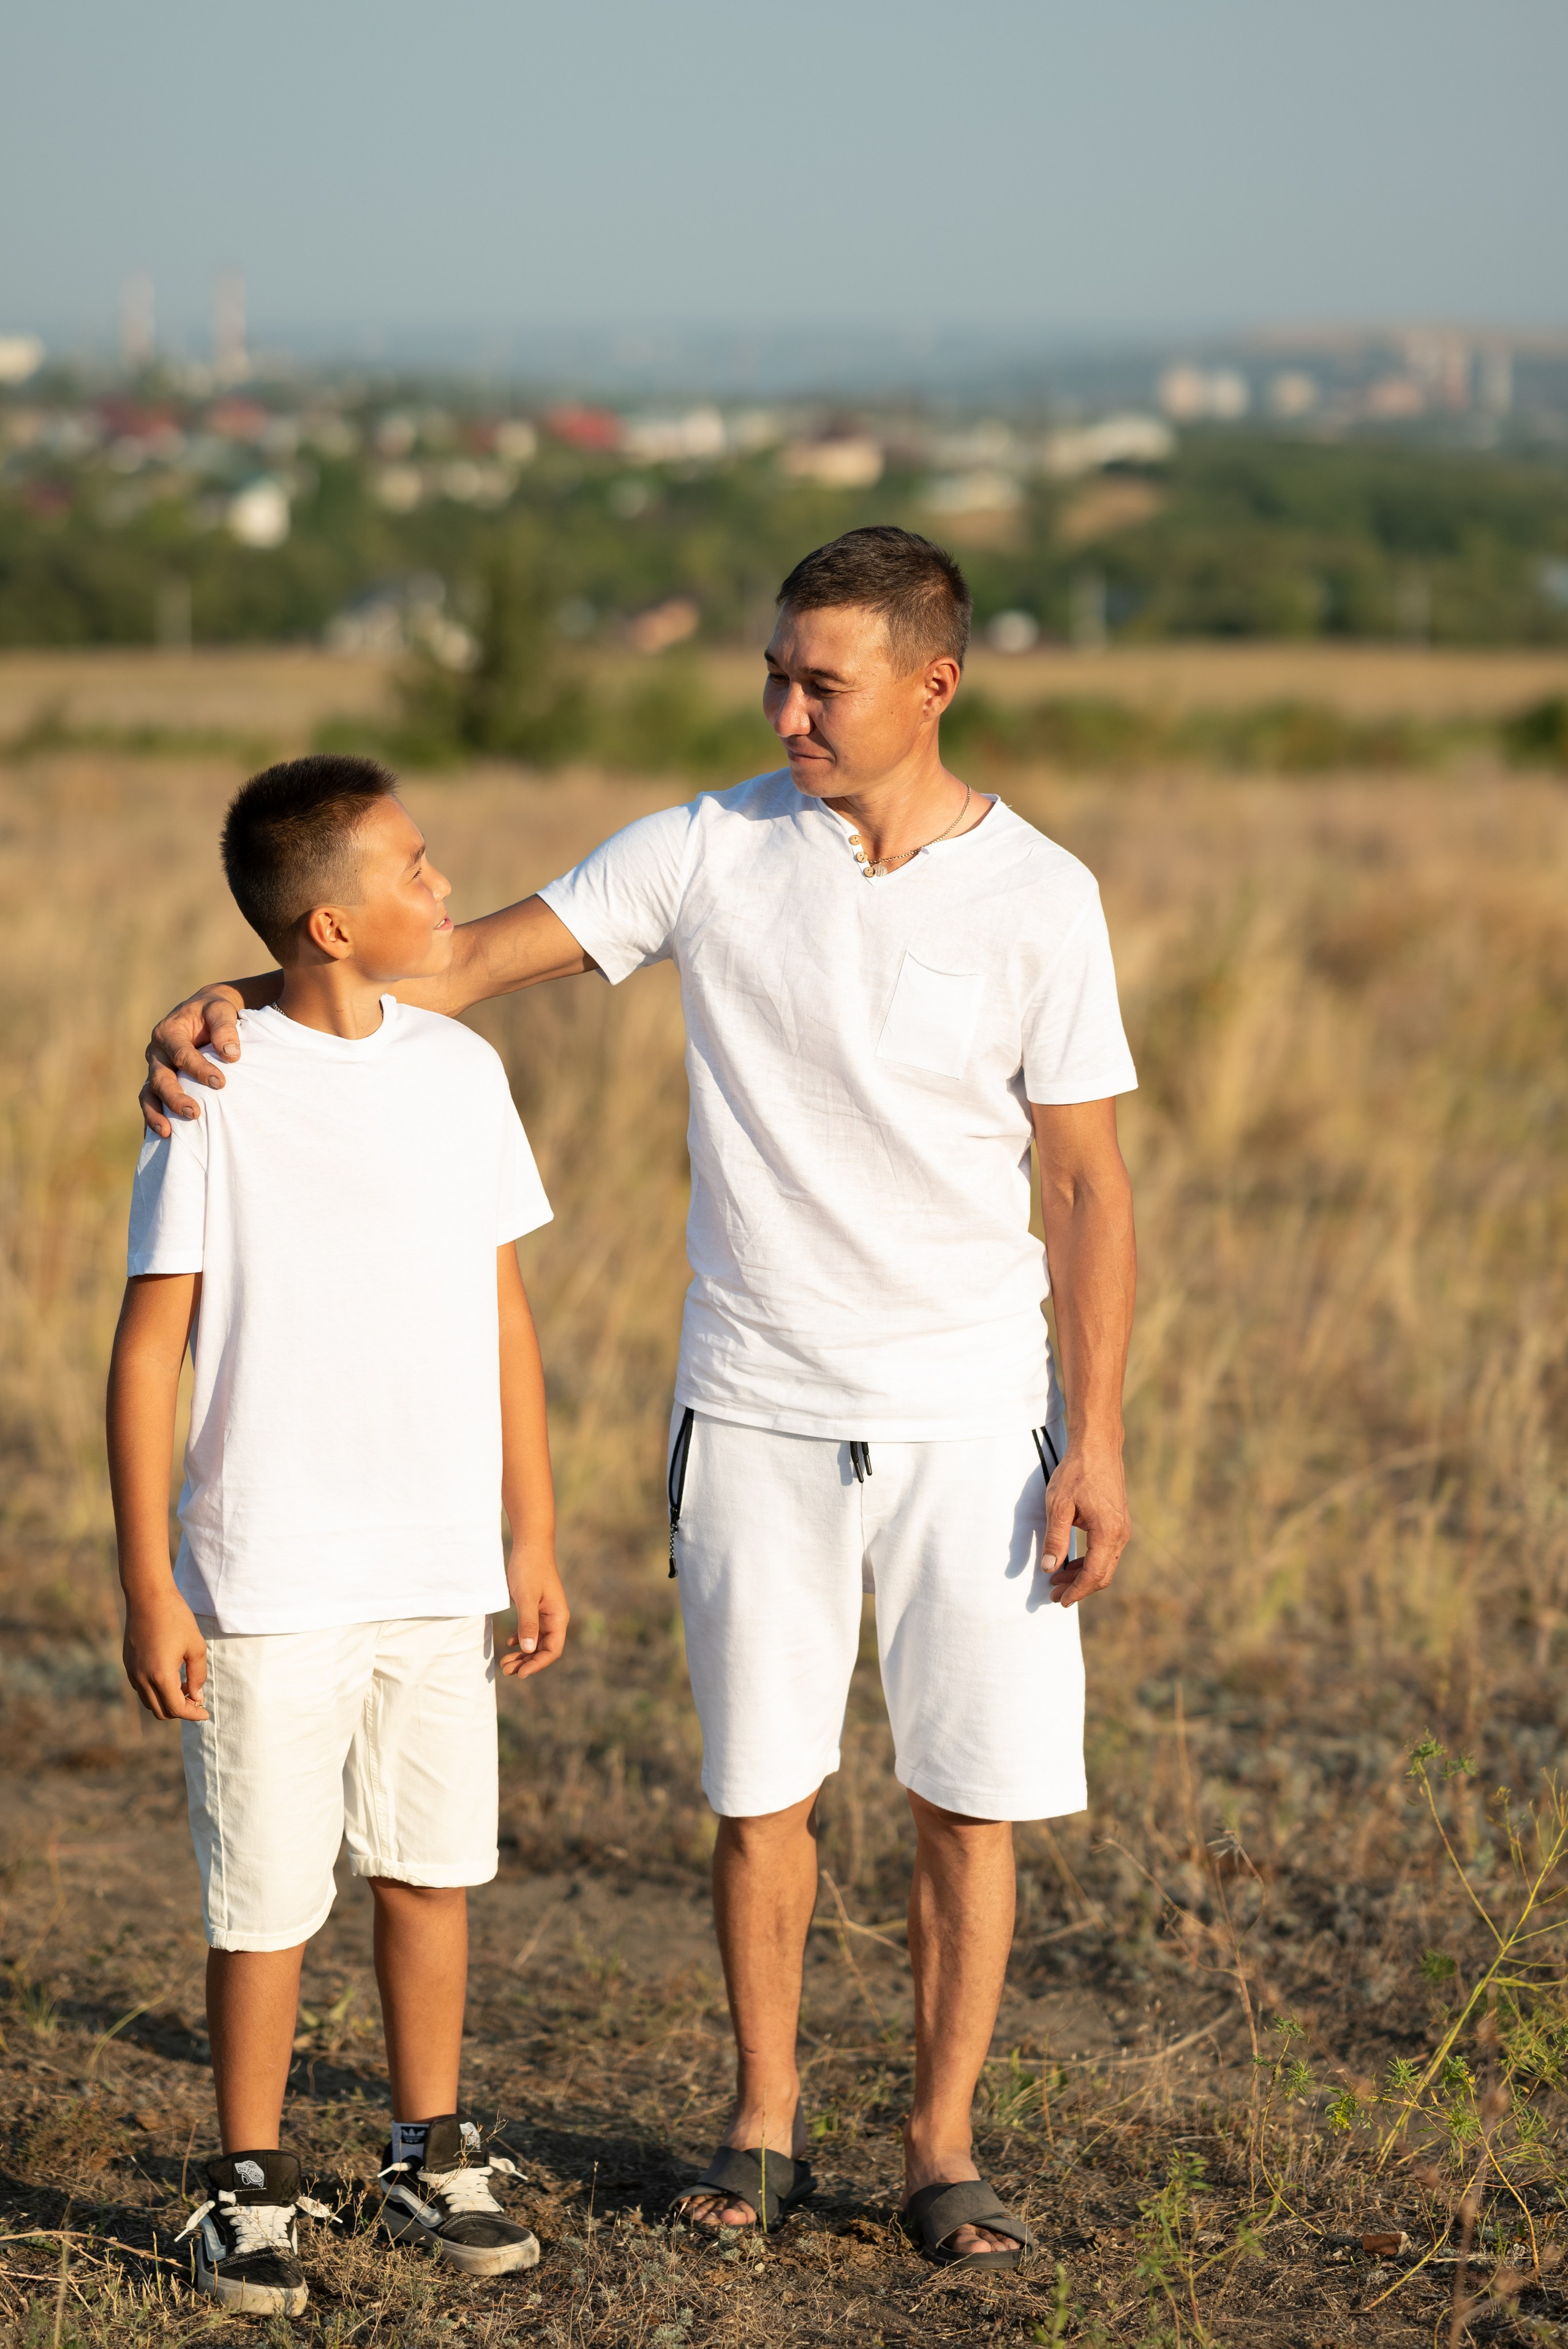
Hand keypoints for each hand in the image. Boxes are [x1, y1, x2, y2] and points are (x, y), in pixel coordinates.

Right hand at [123, 1588, 209, 1720]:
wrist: (148, 1597)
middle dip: (180, 1711)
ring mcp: (132, 1672)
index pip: (176, 1709)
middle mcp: (142, 1678)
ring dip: (167, 1701)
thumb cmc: (176, 1618)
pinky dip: (156, 1691)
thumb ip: (198, 1675)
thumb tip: (196, 1697)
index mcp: (160, 1675)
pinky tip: (170, 1676)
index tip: (205, 1713)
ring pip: (149, 1702)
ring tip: (185, 1686)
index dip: (193, 1714)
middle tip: (196, 1700)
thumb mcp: (195, 1646)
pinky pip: (141, 1688)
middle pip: (161, 1711)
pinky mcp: (128, 1663)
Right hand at [139, 987, 244, 1136]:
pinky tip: (162, 1139)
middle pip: (160, 1078)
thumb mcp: (220, 1009)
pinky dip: (154, 1119)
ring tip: (168, 1133)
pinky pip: (152, 1103)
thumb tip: (231, 1053)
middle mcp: (157, 1052)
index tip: (221, 1083)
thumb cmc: (214, 1011)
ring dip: (156, 1114)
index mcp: (168, 1032)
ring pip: (149, 1094)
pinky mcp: (160, 1083)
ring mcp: (156, 1069)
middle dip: (175, 1097)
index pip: (181, 1054)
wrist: (206, 1012)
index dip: (200, 1069)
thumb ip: (225, 1028)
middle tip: (193, 1113)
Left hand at [501, 1541, 568, 1678]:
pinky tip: (510, 1643)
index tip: (520, 1674)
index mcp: (558, 1617)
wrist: (530, 1545)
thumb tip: (528, 1650)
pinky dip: (521, 1639)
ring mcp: (546, 1613)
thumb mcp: (526, 1597)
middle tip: (505, 1670)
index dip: (537, 1665)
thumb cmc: (529, 1569)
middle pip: (544, 1649)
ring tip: (505, 1663)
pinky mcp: (536, 1607)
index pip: (552, 1650)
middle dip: (526, 1662)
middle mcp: (555, 1618)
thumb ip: (527, 1623)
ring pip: (536, 1641)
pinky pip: (531, 1630)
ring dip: (522, 1654)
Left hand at [1042, 1437, 1129, 1606]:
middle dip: (1079, 1588)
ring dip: (1083, 1576)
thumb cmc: (1077, 1473)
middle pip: (1102, 1575)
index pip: (1094, 1575)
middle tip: (1054, 1595)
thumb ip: (1054, 1539)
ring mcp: (1122, 1529)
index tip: (1059, 1601)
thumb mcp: (1058, 1505)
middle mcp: (1120, 1534)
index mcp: (1108, 1533)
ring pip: (1105, 1564)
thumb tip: (1048, 1569)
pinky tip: (1070, 1562)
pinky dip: (1089, 1561)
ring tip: (1057, 1580)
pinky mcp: (1118, 1523)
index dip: (1076, 1591)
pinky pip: (1106, 1552)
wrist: (1097, 1447)